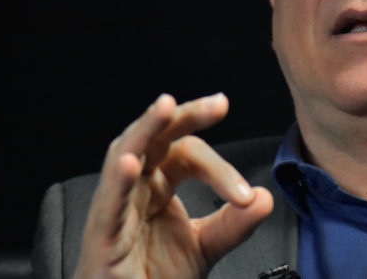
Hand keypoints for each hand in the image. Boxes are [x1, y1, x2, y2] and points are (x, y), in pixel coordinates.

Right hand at [73, 93, 273, 278]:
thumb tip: (264, 198)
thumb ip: (233, 224)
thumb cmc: (153, 278)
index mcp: (157, 185)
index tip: (247, 194)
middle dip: (185, 116)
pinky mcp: (101, 237)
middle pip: (156, 138)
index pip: (186, 153)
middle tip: (219, 104)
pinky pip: (108, 203)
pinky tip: (131, 162)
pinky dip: (118, 181)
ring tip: (165, 106)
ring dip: (145, 128)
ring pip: (124, 155)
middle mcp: (135, 189)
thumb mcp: (204, 247)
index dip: (220, 168)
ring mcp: (115, 209)